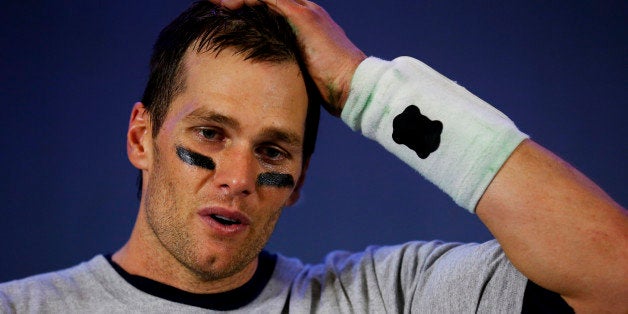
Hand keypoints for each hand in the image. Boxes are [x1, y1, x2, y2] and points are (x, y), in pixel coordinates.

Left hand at [210, 0, 366, 115]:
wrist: (352, 86)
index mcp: (305, 23)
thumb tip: (266, 80)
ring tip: (216, 0)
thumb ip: (285, 66)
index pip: (270, 6)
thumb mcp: (301, 72)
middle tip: (214, 1)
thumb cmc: (330, 87)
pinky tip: (229, 2)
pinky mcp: (302, 17)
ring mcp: (305, 11)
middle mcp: (305, 11)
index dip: (248, 6)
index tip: (225, 12)